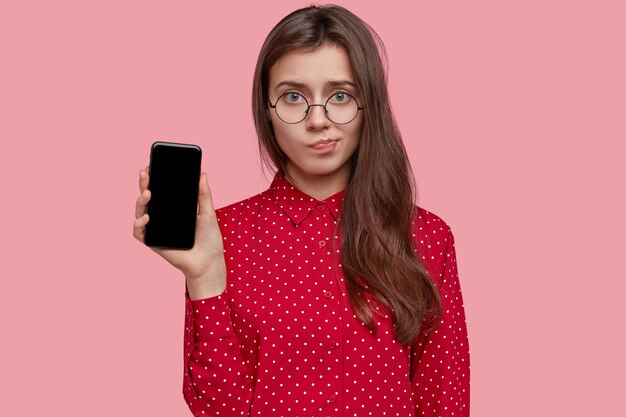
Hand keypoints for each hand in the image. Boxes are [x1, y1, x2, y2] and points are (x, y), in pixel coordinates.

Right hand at [133, 167, 226, 298]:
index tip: (151, 165)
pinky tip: (146, 218)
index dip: (153, 178)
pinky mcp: (153, 242)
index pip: (160, 190)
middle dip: (144, 184)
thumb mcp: (208, 213)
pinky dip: (139, 224)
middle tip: (145, 172)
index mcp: (173, 208)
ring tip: (148, 193)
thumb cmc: (209, 239)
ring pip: (140, 212)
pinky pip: (139, 232)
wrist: (209, 261)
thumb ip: (204, 194)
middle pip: (148, 198)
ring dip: (141, 201)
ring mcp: (156, 229)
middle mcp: (162, 217)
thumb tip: (203, 174)